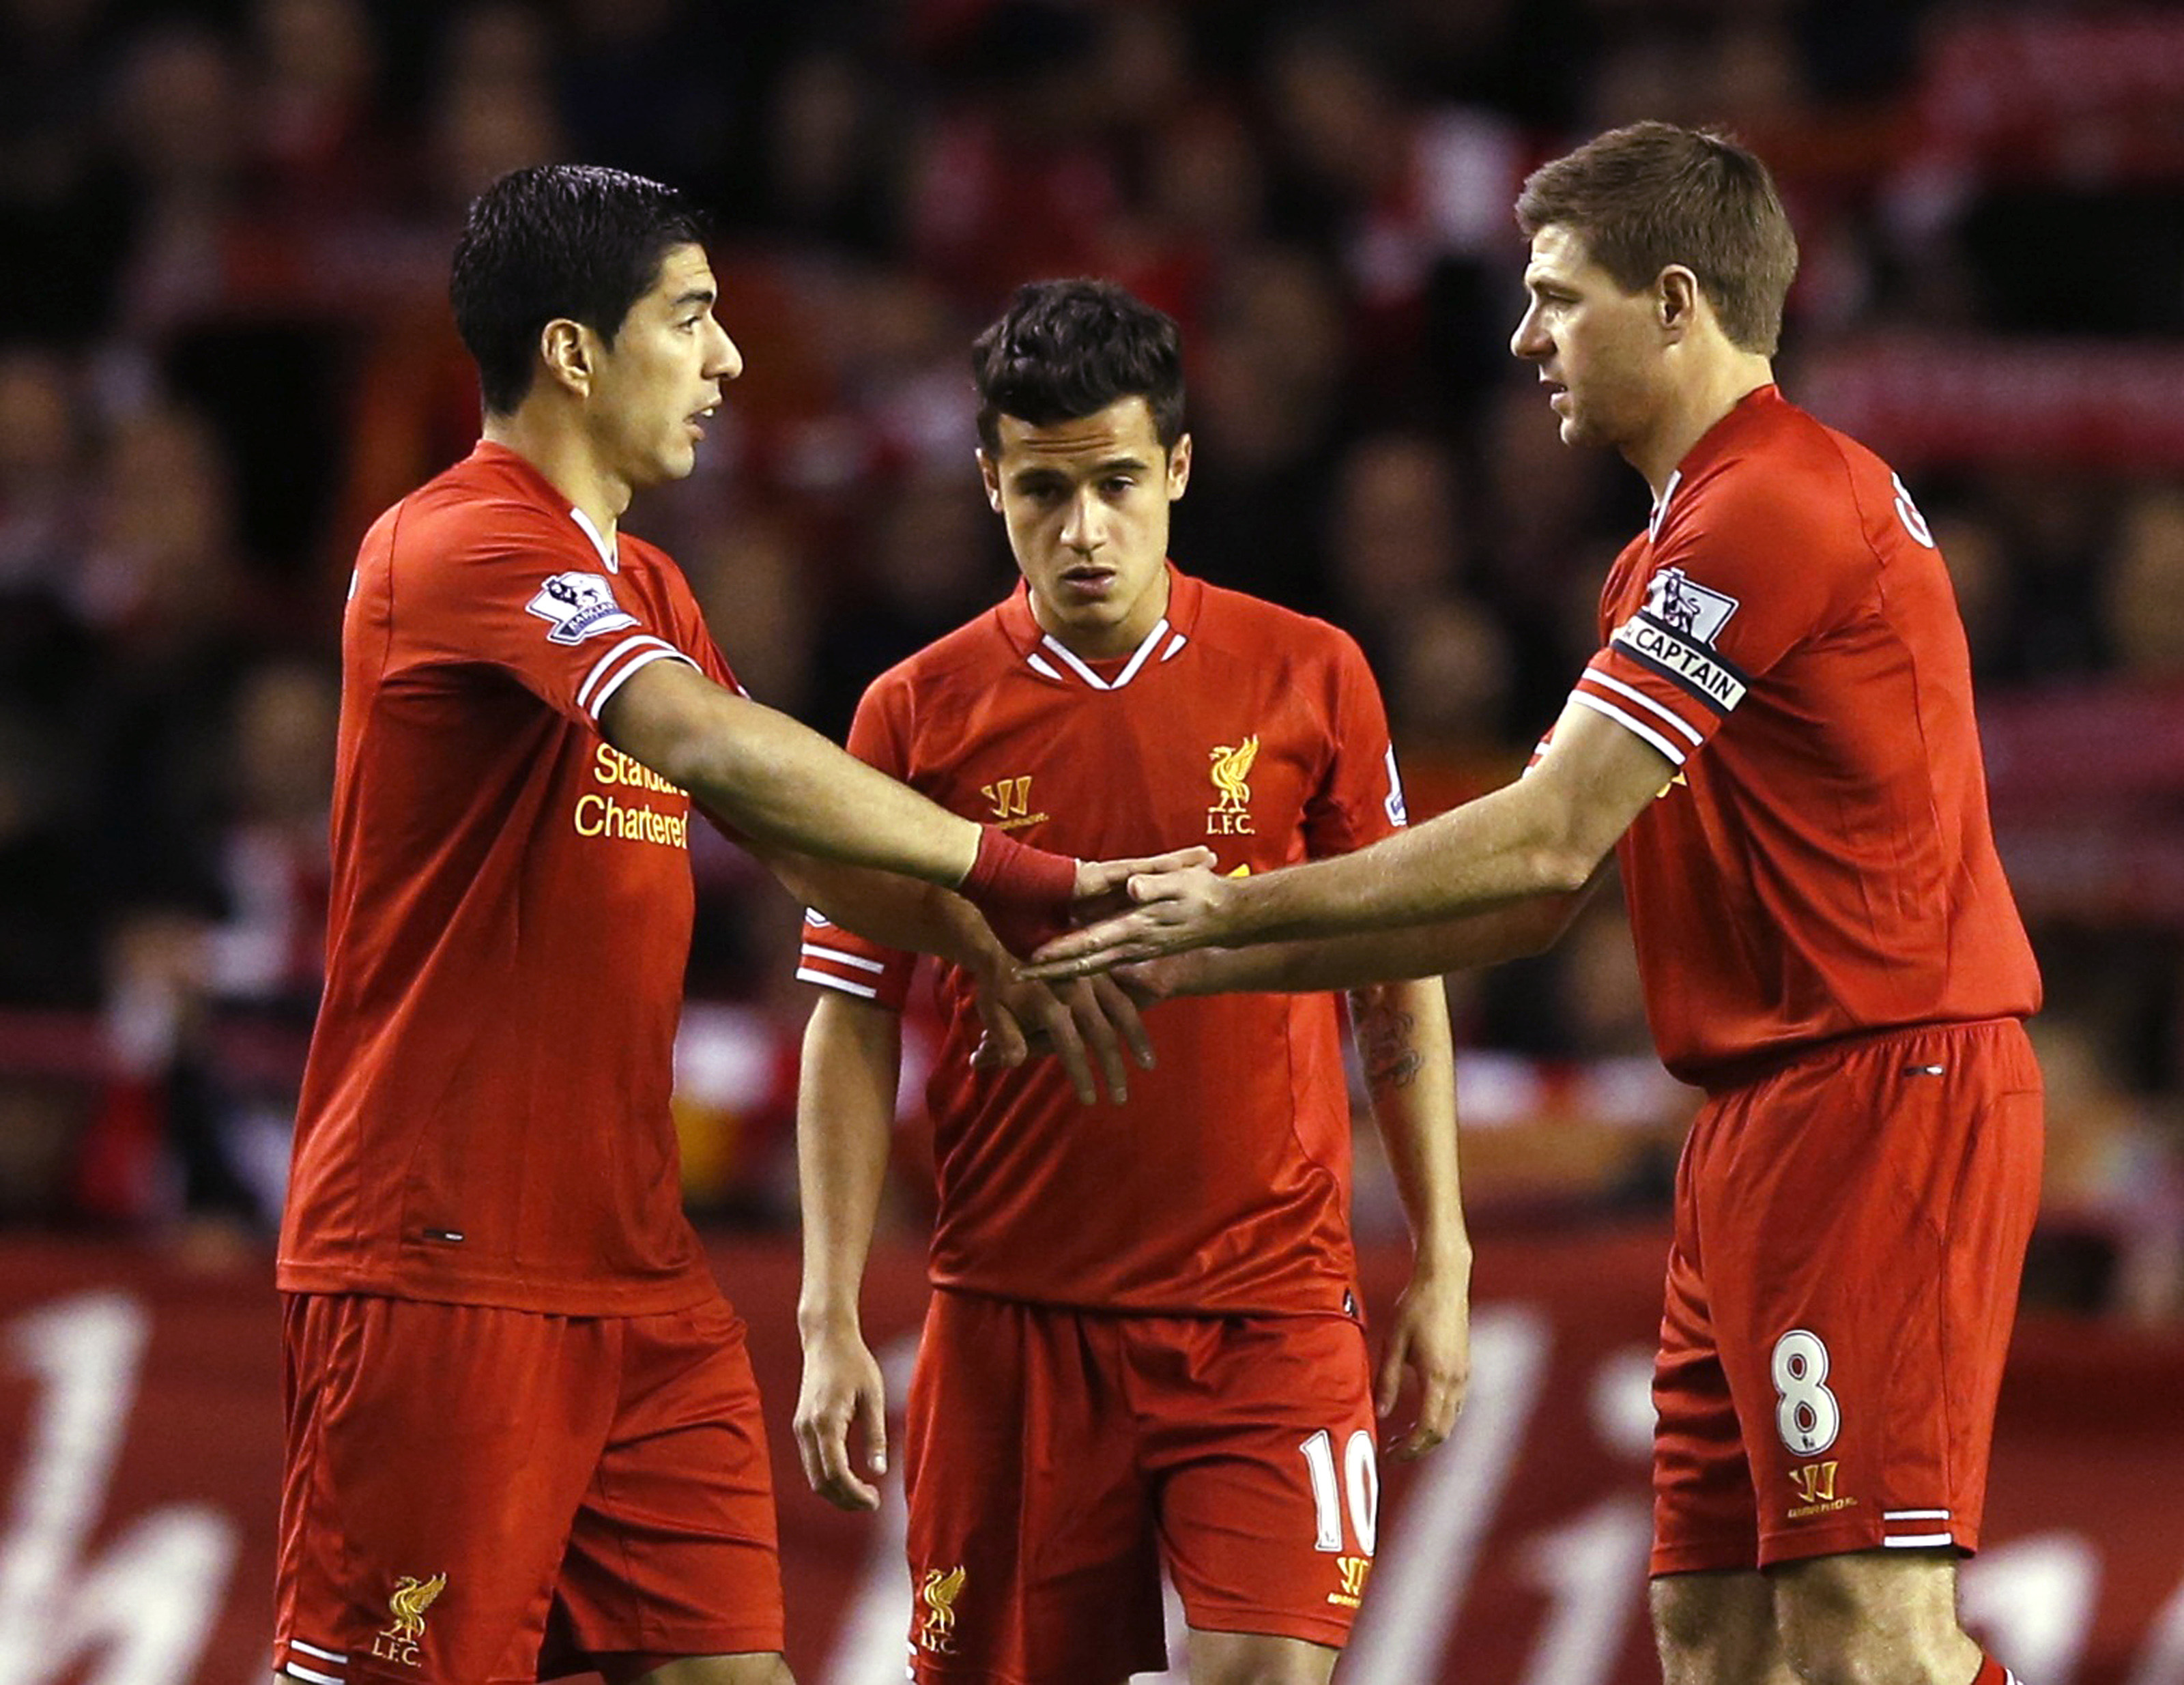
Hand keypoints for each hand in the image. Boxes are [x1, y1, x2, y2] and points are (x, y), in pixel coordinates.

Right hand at [793, 1322, 888, 1510]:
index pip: (836, 1474)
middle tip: (873, 1502)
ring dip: (836, 1491)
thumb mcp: (874, 1396)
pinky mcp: (800, 1426)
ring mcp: (800, 1429)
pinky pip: (811, 1463)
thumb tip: (879, 1471)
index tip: (875, 1501)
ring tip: (864, 1492)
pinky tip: (850, 1476)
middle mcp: (806, 1429)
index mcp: (826, 1422)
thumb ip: (876, 1435)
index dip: (855, 1495)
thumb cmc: (854, 1363)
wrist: (826, 1339)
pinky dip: (828, 1477)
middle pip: (820, 1483)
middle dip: (845, 1500)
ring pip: (813, 1476)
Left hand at [967, 969, 1154, 1104]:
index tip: (1090, 1100)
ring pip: (1122, 1011)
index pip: (1070, 1046)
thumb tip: (1015, 1063)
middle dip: (1113, 1069)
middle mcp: (1076, 991)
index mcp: (1050, 1004)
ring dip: (1137, 1040)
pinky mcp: (1100, 968)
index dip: (1081, 1075)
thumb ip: (1004, 1037)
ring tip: (1148, 1066)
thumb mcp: (992, 1010)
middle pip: (1102, 1034)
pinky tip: (1145, 1033)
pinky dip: (1136, 1017)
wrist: (1004, 940)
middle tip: (1121, 1099)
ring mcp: (1091, 977)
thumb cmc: (997, 983)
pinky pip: (1124, 994)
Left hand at [1027, 860, 1231, 978]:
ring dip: (1060, 972)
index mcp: (1135, 928)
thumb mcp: (1182, 884)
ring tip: (1030, 975)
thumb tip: (1132, 888)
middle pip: (1082, 963)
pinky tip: (1064, 968)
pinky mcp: (1138, 948)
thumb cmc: (1207, 896)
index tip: (1030, 960)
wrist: (1231, 918)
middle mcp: (1130, 945)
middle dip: (1049, 971)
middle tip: (1015, 977)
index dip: (1059, 951)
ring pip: (1090, 966)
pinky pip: (1103, 962)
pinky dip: (1081, 967)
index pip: (1089, 943)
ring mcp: (1134, 950)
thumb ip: (1155, 886)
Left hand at [1374, 1265, 1469, 1460]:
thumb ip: (1388, 1381)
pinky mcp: (1465, 1365)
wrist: (1443, 1280)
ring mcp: (1464, 1374)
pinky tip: (1420, 1410)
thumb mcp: (1394, 1343)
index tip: (1391, 1454)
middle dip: (1419, 1447)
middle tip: (1393, 1449)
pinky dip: (1439, 1417)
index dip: (1410, 1449)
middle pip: (1443, 1431)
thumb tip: (1381, 1413)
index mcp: (1437, 1377)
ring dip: (1429, 1434)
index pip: (1429, 1430)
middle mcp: (1456, 1381)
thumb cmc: (1415, 1307)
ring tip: (1403, 1434)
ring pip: (1451, 1419)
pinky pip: (1456, 1404)